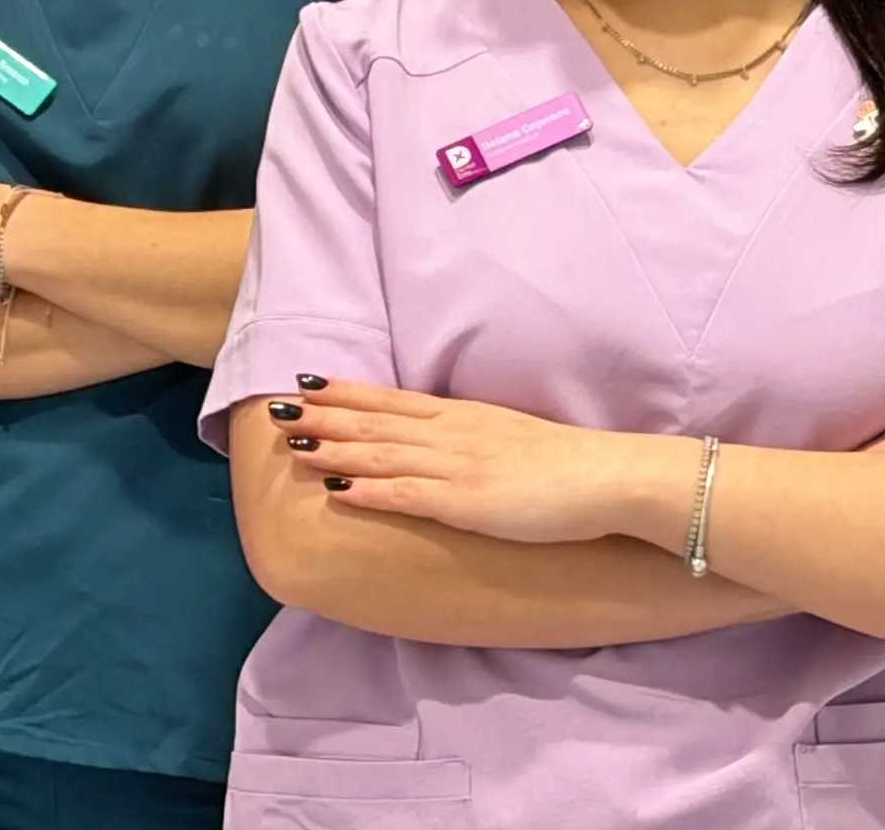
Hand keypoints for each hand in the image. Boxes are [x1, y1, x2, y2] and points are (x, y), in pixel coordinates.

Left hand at [267, 380, 698, 544]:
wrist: (608, 478)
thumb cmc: (565, 464)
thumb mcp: (507, 435)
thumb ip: (469, 434)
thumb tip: (437, 437)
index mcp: (461, 417)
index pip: (391, 399)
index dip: (345, 392)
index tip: (305, 382)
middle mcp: (451, 434)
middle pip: (375, 421)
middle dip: (323, 417)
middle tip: (276, 411)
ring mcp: (457, 467)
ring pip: (381, 454)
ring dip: (333, 450)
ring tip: (292, 446)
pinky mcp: (468, 502)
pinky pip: (409, 495)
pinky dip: (369, 490)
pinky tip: (336, 492)